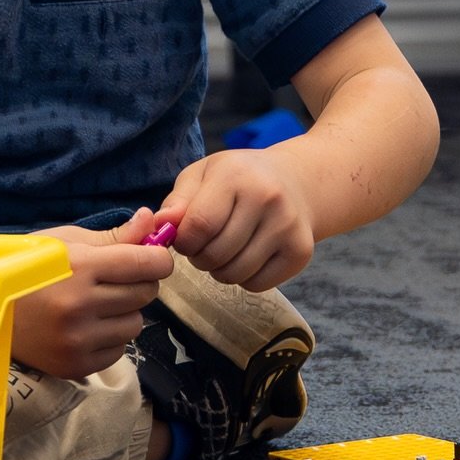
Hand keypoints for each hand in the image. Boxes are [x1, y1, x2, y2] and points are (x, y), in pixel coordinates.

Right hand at [13, 210, 168, 379]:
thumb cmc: (26, 267)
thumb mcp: (66, 241)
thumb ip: (115, 236)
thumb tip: (154, 220)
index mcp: (79, 267)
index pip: (147, 264)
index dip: (157, 259)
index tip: (151, 258)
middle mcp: (80, 306)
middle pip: (146, 293)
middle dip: (139, 282)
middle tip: (115, 279)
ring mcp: (77, 340)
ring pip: (136, 324)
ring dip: (124, 312)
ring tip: (96, 304)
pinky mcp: (75, 365)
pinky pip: (119, 350)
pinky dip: (110, 337)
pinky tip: (86, 326)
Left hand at [156, 154, 315, 292]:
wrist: (296, 183)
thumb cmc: (239, 179)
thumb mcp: (203, 175)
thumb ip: (178, 201)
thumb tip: (159, 225)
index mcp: (235, 175)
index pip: (199, 225)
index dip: (184, 241)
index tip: (184, 239)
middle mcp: (267, 198)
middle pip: (215, 254)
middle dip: (199, 257)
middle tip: (204, 246)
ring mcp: (287, 226)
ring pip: (236, 273)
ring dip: (220, 271)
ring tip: (223, 251)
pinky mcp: (300, 251)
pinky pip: (258, 285)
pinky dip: (244, 279)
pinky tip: (246, 256)